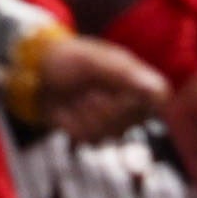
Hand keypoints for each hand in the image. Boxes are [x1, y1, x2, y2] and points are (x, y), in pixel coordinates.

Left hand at [35, 33, 168, 144]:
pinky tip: (67, 110)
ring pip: (108, 132)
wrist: (35, 74)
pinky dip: (72, 123)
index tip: (117, 90)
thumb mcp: (93, 61)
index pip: (158, 98)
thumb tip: (161, 92)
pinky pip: (88, 138)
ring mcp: (113, 122)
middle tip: (85, 88)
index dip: (137, 99)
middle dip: (102, 104)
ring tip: (75, 96)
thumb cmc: (66, 59)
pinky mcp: (94, 135)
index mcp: (136, 79)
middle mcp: (130, 103)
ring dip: (84, 113)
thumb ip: (125, 76)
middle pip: (130, 120)